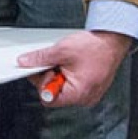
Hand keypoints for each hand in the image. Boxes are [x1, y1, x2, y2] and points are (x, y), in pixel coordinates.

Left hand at [17, 30, 131, 106]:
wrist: (112, 39)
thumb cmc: (94, 46)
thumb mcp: (61, 50)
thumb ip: (40, 58)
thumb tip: (25, 62)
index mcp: (78, 94)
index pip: (48, 99)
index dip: (40, 83)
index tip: (39, 70)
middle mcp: (85, 98)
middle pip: (55, 93)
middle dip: (50, 75)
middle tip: (54, 61)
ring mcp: (89, 93)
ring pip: (63, 87)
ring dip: (59, 73)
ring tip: (65, 60)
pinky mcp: (90, 87)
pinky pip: (72, 84)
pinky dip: (67, 73)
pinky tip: (71, 62)